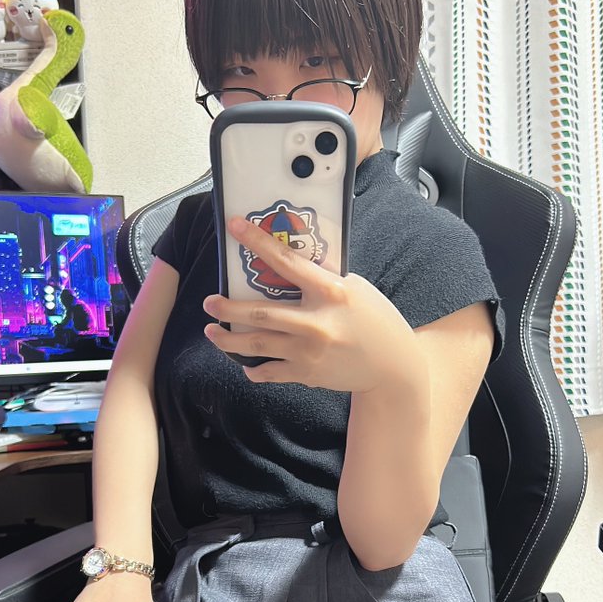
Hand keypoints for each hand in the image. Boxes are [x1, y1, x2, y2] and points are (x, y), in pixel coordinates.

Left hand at [203, 217, 418, 391]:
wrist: (393, 365)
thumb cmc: (375, 319)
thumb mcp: (356, 288)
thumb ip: (324, 277)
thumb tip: (291, 258)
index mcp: (330, 291)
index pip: (286, 260)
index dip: (257, 241)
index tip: (234, 227)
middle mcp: (316, 322)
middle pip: (259, 313)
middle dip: (228, 308)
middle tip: (209, 302)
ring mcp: (309, 351)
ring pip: (257, 345)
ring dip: (229, 340)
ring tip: (212, 332)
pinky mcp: (307, 374)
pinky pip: (270, 372)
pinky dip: (254, 369)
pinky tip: (245, 364)